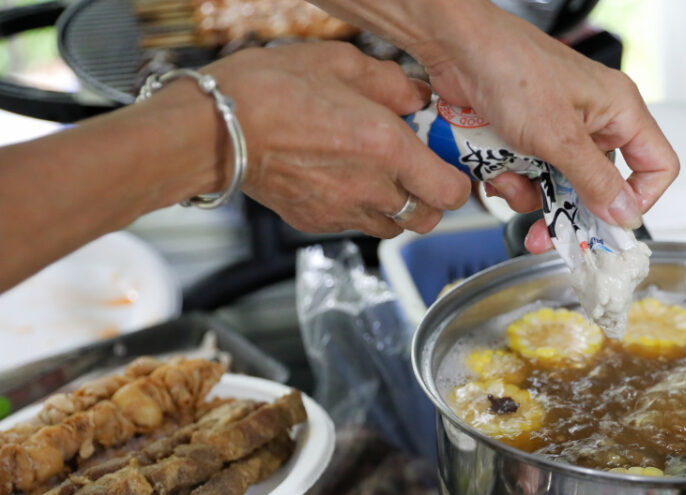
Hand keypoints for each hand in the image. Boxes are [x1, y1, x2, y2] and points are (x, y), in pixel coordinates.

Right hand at [204, 42, 471, 237]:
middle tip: (418, 172)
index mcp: (388, 148)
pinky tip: (342, 180)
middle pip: (428, 219)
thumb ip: (391, 83)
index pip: (452, 192)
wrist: (216, 127)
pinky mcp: (317, 223)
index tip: (450, 166)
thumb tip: (416, 97)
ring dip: (397, 208)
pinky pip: (355, 225)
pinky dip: (360, 210)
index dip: (457, 182)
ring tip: (378, 175)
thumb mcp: (341, 64)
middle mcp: (372, 189)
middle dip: (430, 199)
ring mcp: (344, 211)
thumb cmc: (271, 90)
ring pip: (393, 227)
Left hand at [410, 2, 678, 252]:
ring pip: (562, 186)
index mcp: (620, 110)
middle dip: (571, 210)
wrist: (455, 47)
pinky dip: (513, 180)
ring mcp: (561, 130)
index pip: (658, 166)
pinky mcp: (530, 136)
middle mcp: (596, 120)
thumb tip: (626, 215)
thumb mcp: (559, 136)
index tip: (611, 224)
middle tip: (548, 233)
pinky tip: (495, 171)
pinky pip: (533, 176)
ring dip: (532, 194)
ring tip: (509, 180)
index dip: (639, 200)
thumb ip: (596, 180)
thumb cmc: (510, 68)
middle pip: (602, 186)